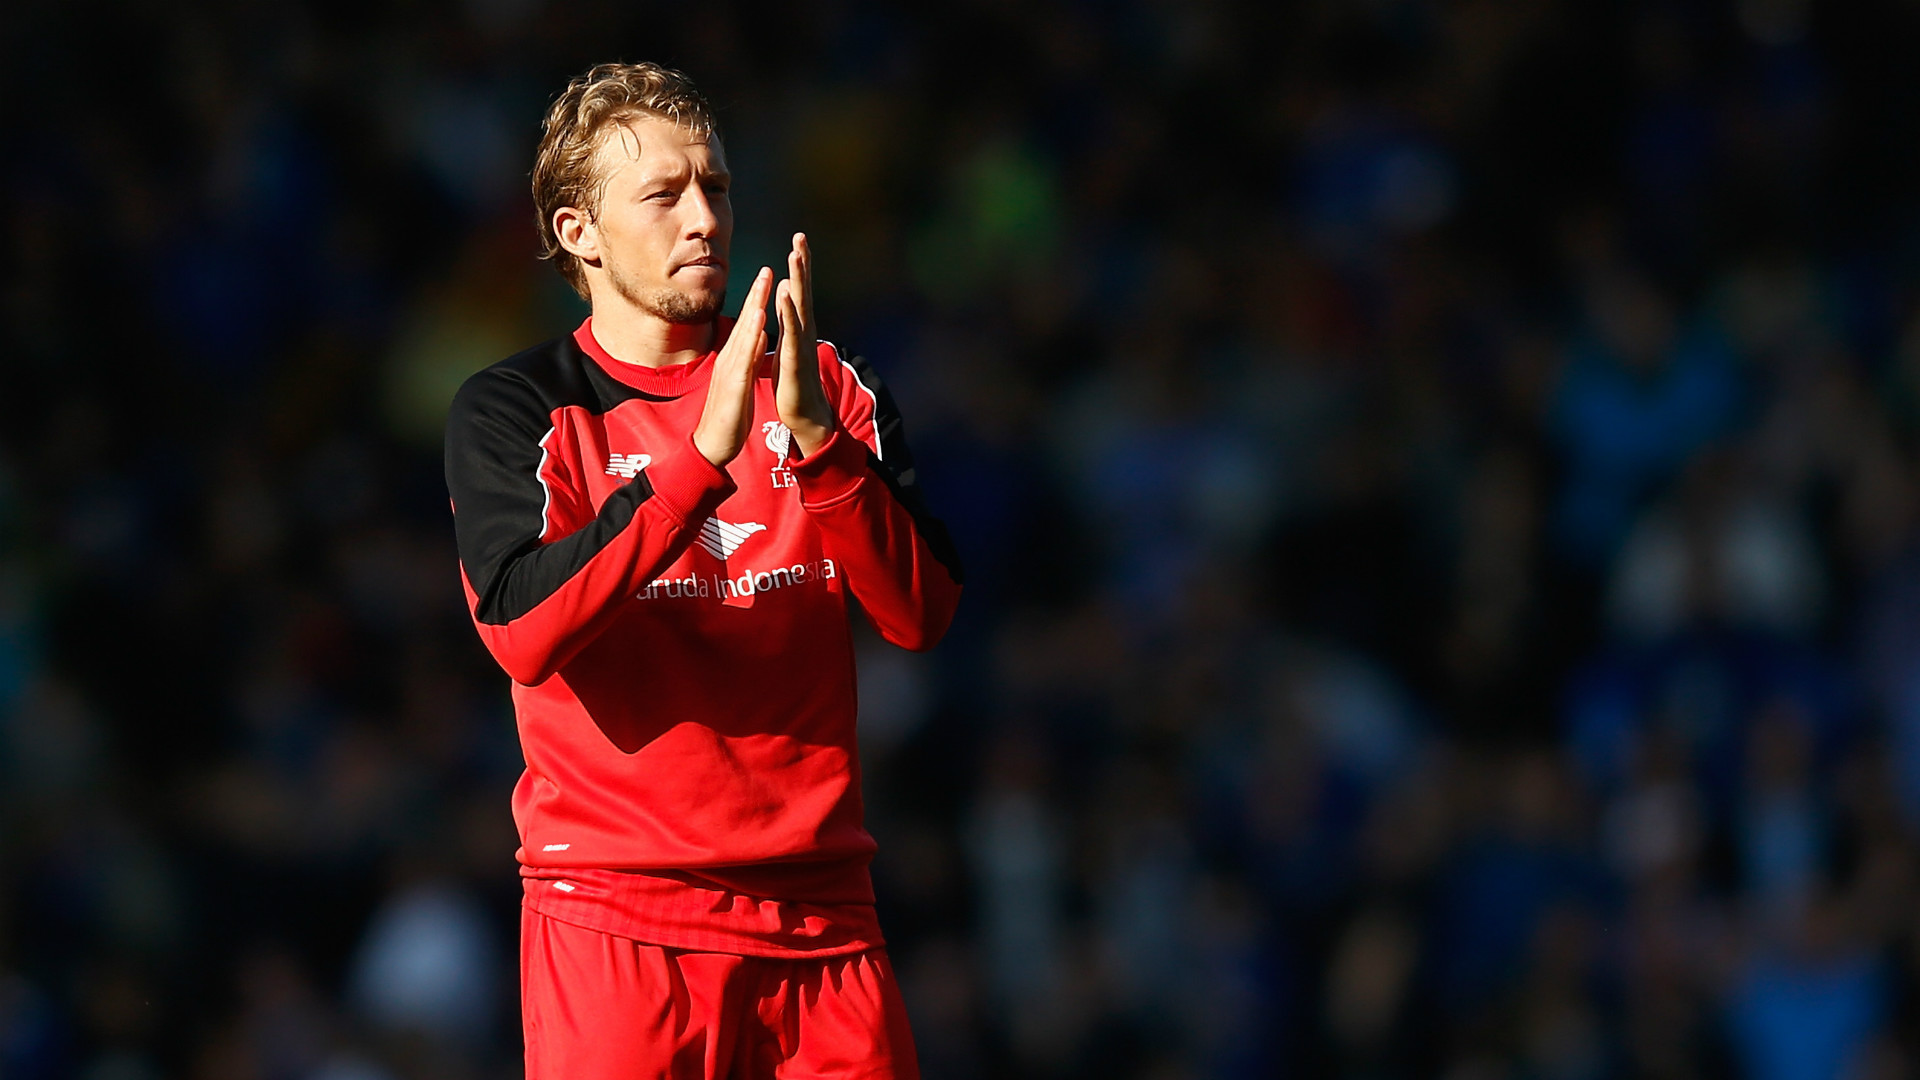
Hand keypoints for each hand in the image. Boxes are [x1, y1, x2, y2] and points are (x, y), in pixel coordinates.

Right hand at [693, 267, 772, 467]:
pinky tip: (760, 322)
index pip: (749, 325)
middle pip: (746, 322)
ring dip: (754, 307)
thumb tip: (760, 336)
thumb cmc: (729, 415)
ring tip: (764, 284)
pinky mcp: (734, 385)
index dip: (758, 300)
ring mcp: (730, 370)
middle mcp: (730, 359)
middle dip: (756, 294)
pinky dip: (752, 338)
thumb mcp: (743, 380)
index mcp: (735, 359)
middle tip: (767, 267)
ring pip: (745, 334)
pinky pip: (744, 358)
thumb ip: (750, 357)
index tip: (768, 277)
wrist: (713, 444)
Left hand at [774, 233, 834, 455]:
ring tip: (795, 256)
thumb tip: (788, 290)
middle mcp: (804, 331)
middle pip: (803, 291)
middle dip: (802, 263)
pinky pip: (791, 332)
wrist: (806, 414)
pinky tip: (784, 294)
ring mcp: (801, 344)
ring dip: (799, 280)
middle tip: (801, 236)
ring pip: (800, 307)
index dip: (800, 265)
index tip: (798, 239)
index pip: (800, 290)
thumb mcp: (790, 342)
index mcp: (799, 326)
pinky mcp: (795, 360)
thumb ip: (789, 317)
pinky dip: (788, 312)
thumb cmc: (796, 380)